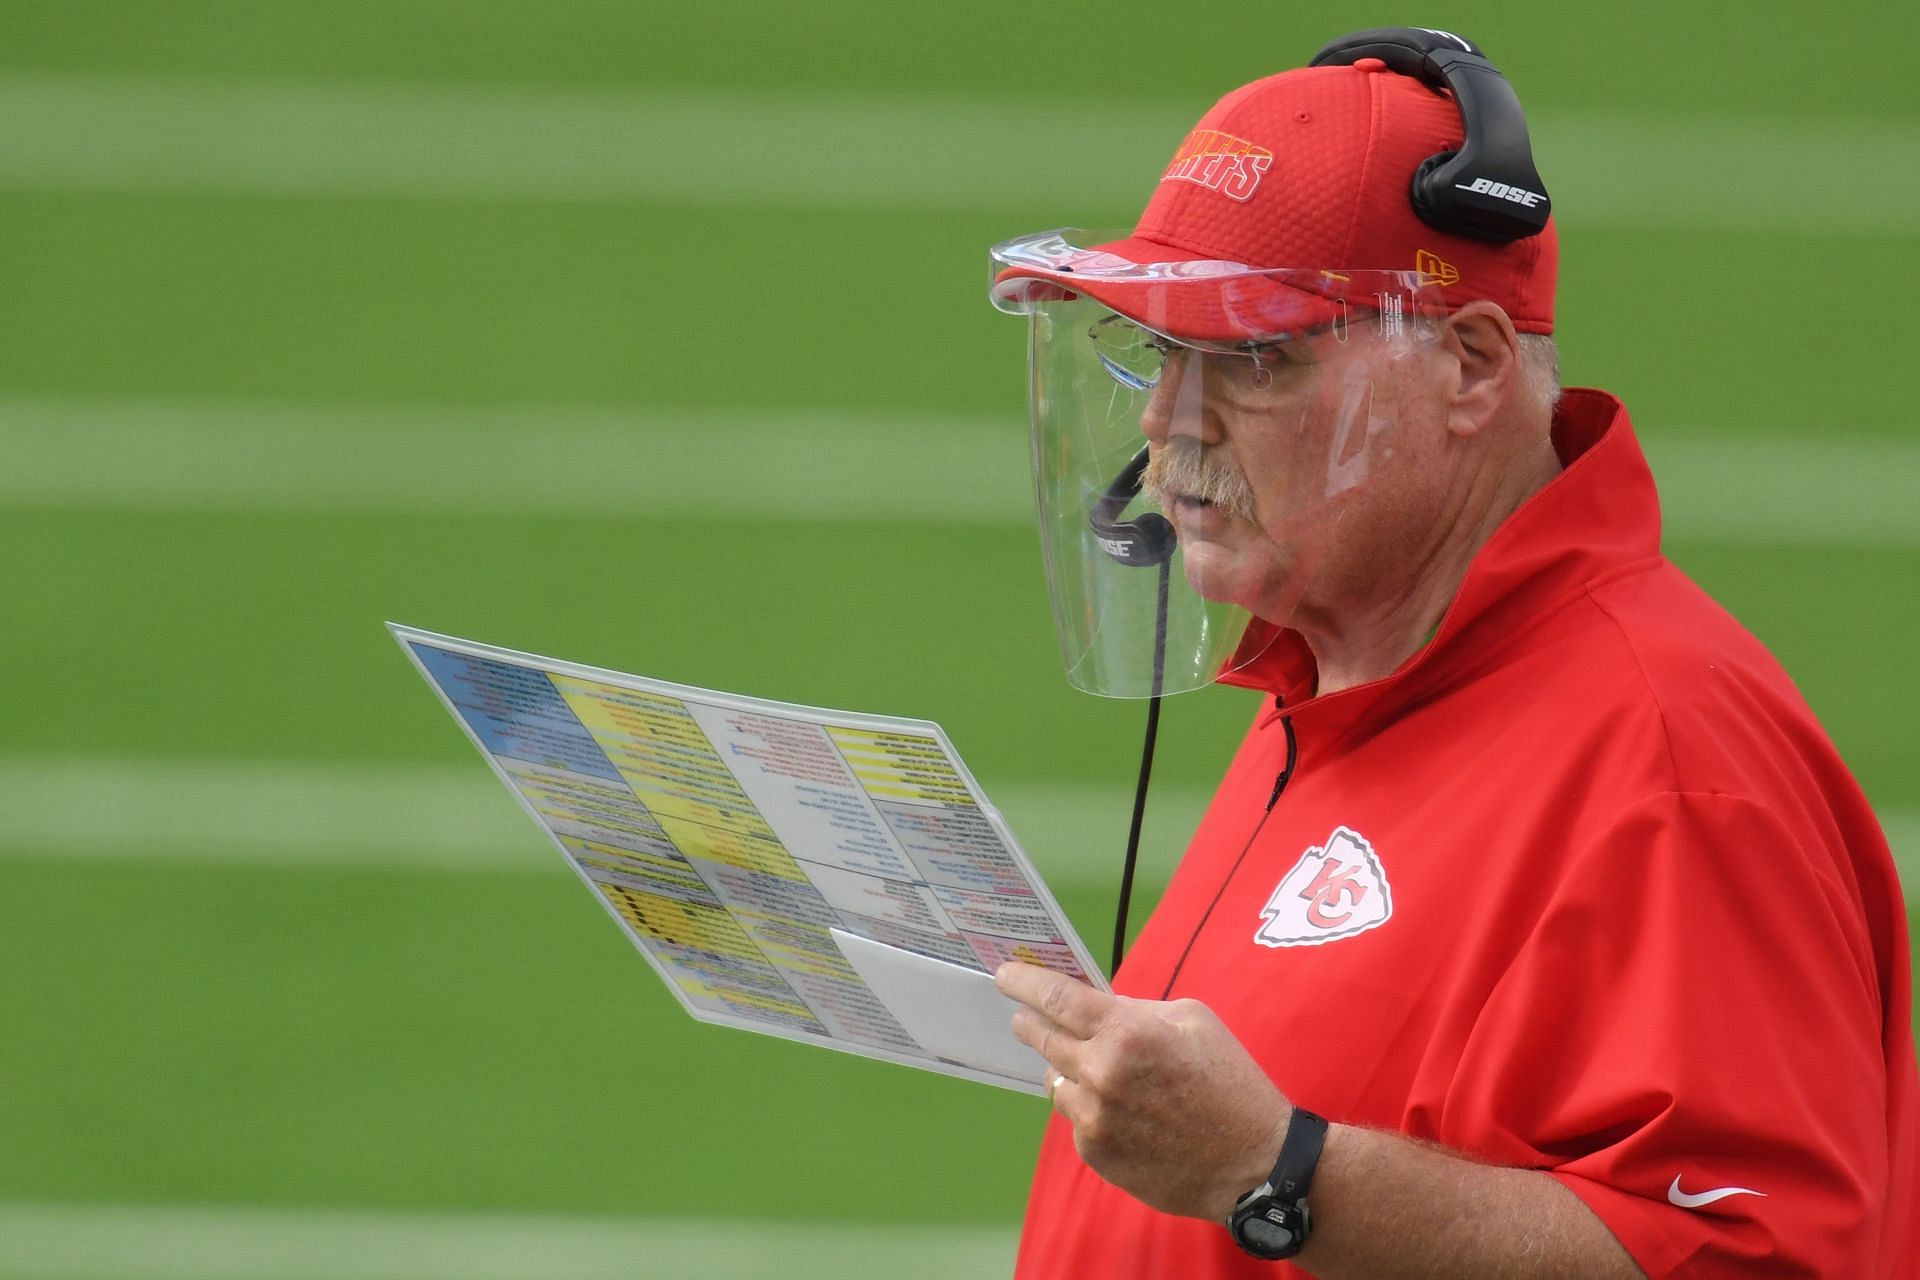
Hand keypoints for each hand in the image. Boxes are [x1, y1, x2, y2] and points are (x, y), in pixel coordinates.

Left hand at [995, 961, 1292, 1221]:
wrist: (1253, 1162)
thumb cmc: (1230, 1082)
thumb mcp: (1193, 1021)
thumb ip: (1136, 1010)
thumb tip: (1095, 1006)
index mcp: (1127, 1031)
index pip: (1055, 998)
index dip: (1023, 983)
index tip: (1003, 975)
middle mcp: (1101, 1073)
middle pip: (1041, 1038)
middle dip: (1030, 1023)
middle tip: (1025, 1017)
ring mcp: (1094, 1117)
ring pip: (1056, 1082)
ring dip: (1067, 1071)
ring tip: (1097, 1073)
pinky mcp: (1096, 1154)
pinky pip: (1076, 1119)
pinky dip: (1089, 1109)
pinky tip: (1123, 1113)